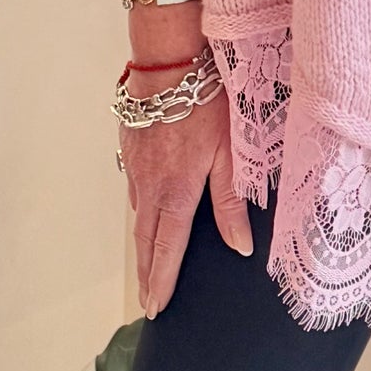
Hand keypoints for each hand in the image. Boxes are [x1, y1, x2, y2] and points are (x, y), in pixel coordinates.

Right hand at [119, 57, 252, 317]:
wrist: (168, 63)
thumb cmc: (206, 102)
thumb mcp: (231, 151)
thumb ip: (232, 200)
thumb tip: (240, 246)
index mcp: (176, 192)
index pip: (168, 249)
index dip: (163, 280)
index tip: (157, 308)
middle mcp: (150, 186)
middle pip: (146, 241)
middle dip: (148, 274)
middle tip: (147, 304)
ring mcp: (136, 168)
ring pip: (138, 217)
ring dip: (142, 248)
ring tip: (147, 271)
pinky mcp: (130, 149)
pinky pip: (135, 191)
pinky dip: (140, 214)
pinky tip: (146, 217)